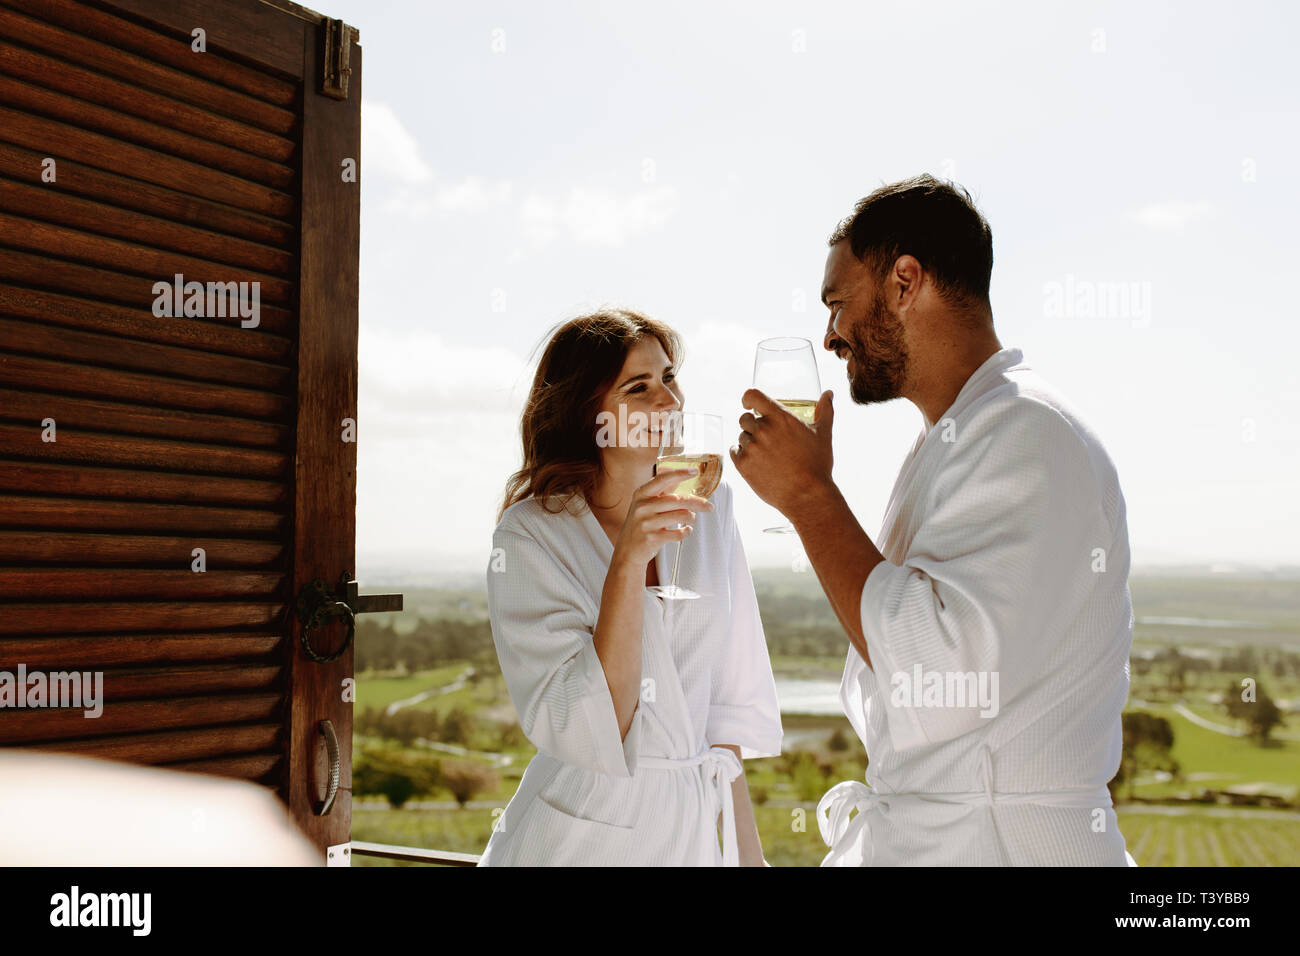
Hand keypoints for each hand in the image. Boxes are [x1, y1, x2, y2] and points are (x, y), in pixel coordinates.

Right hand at [610, 467, 713, 569]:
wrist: (627, 551)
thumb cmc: (640, 525)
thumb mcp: (645, 505)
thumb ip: (661, 492)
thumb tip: (681, 477)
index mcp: (641, 494)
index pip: (662, 479)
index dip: (680, 473)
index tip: (695, 471)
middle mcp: (643, 507)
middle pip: (678, 499)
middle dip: (698, 502)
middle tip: (709, 506)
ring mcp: (647, 523)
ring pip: (681, 515)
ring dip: (692, 518)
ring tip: (692, 519)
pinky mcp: (652, 539)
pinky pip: (679, 533)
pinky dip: (687, 532)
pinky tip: (686, 530)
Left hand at [730, 388, 834, 516]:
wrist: (808, 496)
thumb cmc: (817, 465)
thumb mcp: (823, 434)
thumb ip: (825, 410)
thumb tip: (829, 394)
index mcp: (780, 418)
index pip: (752, 396)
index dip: (748, 399)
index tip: (749, 404)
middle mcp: (763, 430)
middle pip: (745, 419)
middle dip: (753, 426)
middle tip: (767, 440)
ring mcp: (752, 447)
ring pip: (741, 437)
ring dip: (750, 442)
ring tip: (768, 456)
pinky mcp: (743, 465)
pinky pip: (734, 452)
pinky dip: (742, 455)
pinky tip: (757, 462)